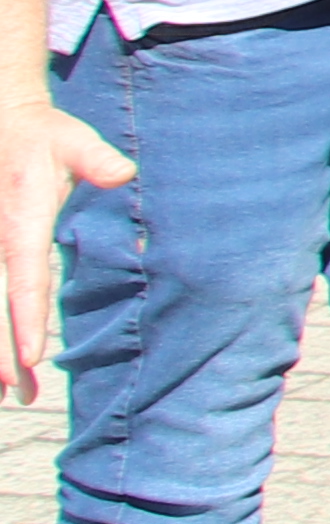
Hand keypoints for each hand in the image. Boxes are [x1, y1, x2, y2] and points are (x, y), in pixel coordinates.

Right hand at [6, 88, 135, 403]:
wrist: (5, 127)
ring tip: (5, 396)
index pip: (23, 280)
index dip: (24, 320)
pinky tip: (3, 368)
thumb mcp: (72, 141)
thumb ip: (96, 158)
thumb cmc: (44, 138)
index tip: (31, 359)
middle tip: (15, 394)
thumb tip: (123, 172)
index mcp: (20, 226)